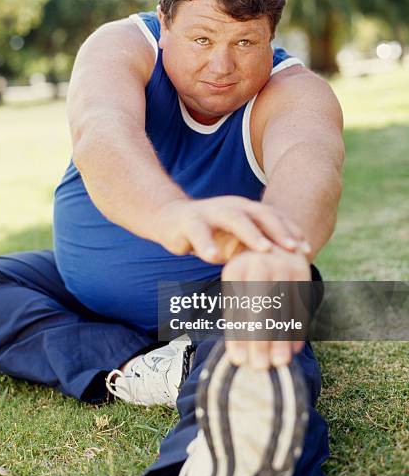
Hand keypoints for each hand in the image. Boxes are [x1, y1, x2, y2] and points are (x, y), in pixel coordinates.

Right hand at [153, 197, 310, 263]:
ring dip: (250, 234)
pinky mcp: (189, 223)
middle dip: (278, 230)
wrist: (170, 219)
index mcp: (246, 209)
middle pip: (259, 214)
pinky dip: (206, 245)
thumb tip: (288, 269)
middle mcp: (231, 207)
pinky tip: (214, 258)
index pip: (273, 218)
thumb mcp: (236, 237)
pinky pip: (199, 232)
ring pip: (233, 219)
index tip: (305, 248)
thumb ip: (258, 246)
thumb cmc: (210, 233)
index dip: (290, 231)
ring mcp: (210, 212)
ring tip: (264, 249)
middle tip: (292, 248)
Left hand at [221, 246, 310, 368]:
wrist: (272, 241)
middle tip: (259, 366)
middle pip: (259, 307)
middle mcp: (259, 264)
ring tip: (278, 363)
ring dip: (281, 339)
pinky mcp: (302, 270)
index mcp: (235, 269)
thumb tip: (237, 357)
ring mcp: (283, 265)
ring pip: (282, 308)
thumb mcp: (235, 287)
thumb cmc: (248, 274)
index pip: (235, 308)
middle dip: (259, 339)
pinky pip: (301, 304)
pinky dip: (298, 328)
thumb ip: (235, 317)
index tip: (238, 360)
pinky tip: (294, 349)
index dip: (236, 334)